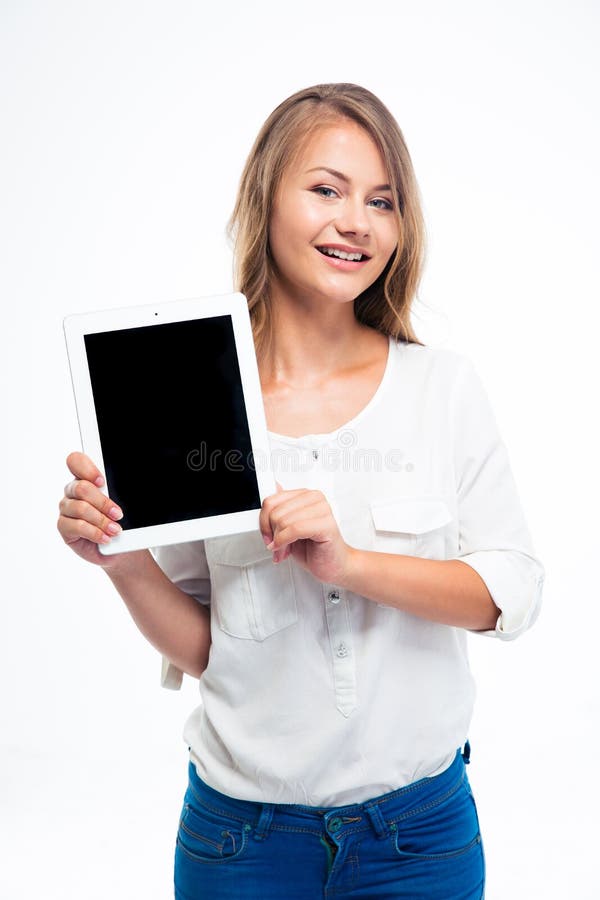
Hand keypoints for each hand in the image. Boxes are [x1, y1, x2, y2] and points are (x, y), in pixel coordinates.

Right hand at [57, 451, 135, 569]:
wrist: (116, 546)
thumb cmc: (117, 520)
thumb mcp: (119, 503)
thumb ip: (116, 493)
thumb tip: (119, 492)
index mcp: (85, 477)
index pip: (75, 461)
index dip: (87, 469)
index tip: (102, 482)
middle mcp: (72, 490)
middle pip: (81, 488)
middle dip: (103, 502)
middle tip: (118, 514)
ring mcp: (66, 508)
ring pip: (80, 508)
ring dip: (101, 520)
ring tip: (115, 530)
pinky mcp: (63, 526)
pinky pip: (77, 526)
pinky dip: (95, 533)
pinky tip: (106, 538)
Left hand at [259, 487, 352, 584]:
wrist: (333, 565)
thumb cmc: (314, 548)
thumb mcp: (288, 527)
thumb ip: (280, 509)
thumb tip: (273, 488)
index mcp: (305, 495)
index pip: (272, 500)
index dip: (263, 521)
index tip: (267, 534)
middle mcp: (315, 498)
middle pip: (275, 511)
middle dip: (272, 534)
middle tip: (277, 545)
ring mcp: (322, 509)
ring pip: (284, 521)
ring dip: (278, 541)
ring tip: (285, 550)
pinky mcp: (326, 524)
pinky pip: (295, 529)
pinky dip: (284, 542)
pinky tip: (286, 550)